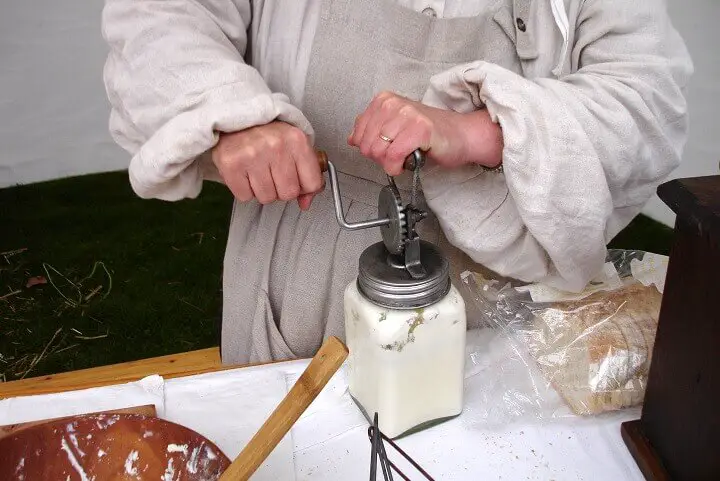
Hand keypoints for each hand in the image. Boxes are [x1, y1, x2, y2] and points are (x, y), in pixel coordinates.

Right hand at [212, 121, 323, 210]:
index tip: (296, 178)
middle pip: (289, 194)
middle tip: (273, 172)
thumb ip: (307, 175)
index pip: (313, 184)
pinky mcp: (231, 164)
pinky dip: (244, 190)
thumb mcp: (295, 146)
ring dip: (262, 190)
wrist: (235, 119)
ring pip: (267, 198)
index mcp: (297, 140)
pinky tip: (245, 173)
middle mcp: (276, 146)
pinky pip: (245, 196)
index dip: (304, 187)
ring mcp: (252, 155)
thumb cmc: (267, 134)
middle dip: (281, 189)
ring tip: (257, 170)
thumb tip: (305, 203)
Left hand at [347, 91, 502, 174]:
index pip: (357, 135)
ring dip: (390, 163)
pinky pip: (393, 156)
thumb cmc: (429, 134)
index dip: (371, 149)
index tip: (387, 148)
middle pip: (367, 145)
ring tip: (405, 156)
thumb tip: (353, 139)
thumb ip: (372, 130)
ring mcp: (407, 114)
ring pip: (378, 152)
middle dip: (380, 158)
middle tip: (397, 155)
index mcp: (383, 100)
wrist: (460, 135)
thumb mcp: (394, 127)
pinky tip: (408, 162)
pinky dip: (398, 166)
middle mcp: (393, 103)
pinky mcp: (419, 129)